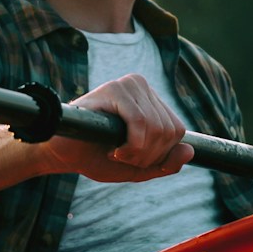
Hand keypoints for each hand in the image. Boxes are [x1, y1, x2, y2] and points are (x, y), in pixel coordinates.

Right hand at [37, 74, 193, 182]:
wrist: (62, 154)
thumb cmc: (97, 157)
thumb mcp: (139, 166)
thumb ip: (166, 163)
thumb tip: (190, 151)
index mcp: (151, 100)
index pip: (177, 131)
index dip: (159, 155)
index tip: (132, 158)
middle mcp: (143, 87)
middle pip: (170, 131)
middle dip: (149, 156)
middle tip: (121, 156)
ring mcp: (129, 85)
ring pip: (157, 128)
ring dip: (138, 153)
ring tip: (116, 152)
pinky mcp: (115, 89)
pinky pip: (141, 122)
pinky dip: (131, 145)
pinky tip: (114, 149)